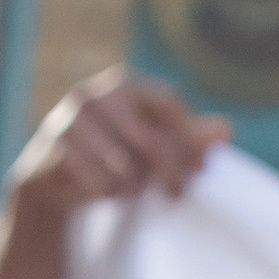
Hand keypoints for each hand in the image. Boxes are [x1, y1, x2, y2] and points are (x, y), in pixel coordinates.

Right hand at [8, 70, 226, 226]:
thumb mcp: (149, 142)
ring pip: (126, 167)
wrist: (51, 178)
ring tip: (133, 189)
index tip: (202, 169)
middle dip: (171, 173)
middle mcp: (94, 95)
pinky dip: (111, 194)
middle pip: (152, 141)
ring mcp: (72, 121)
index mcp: (122, 84)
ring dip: (136, 187)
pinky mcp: (58, 151)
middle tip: (178, 194)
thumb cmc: (110, 154)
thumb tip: (226, 129)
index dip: (190, 141)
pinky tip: (108, 192)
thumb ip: (187, 136)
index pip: (170, 107)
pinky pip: (102, 183)